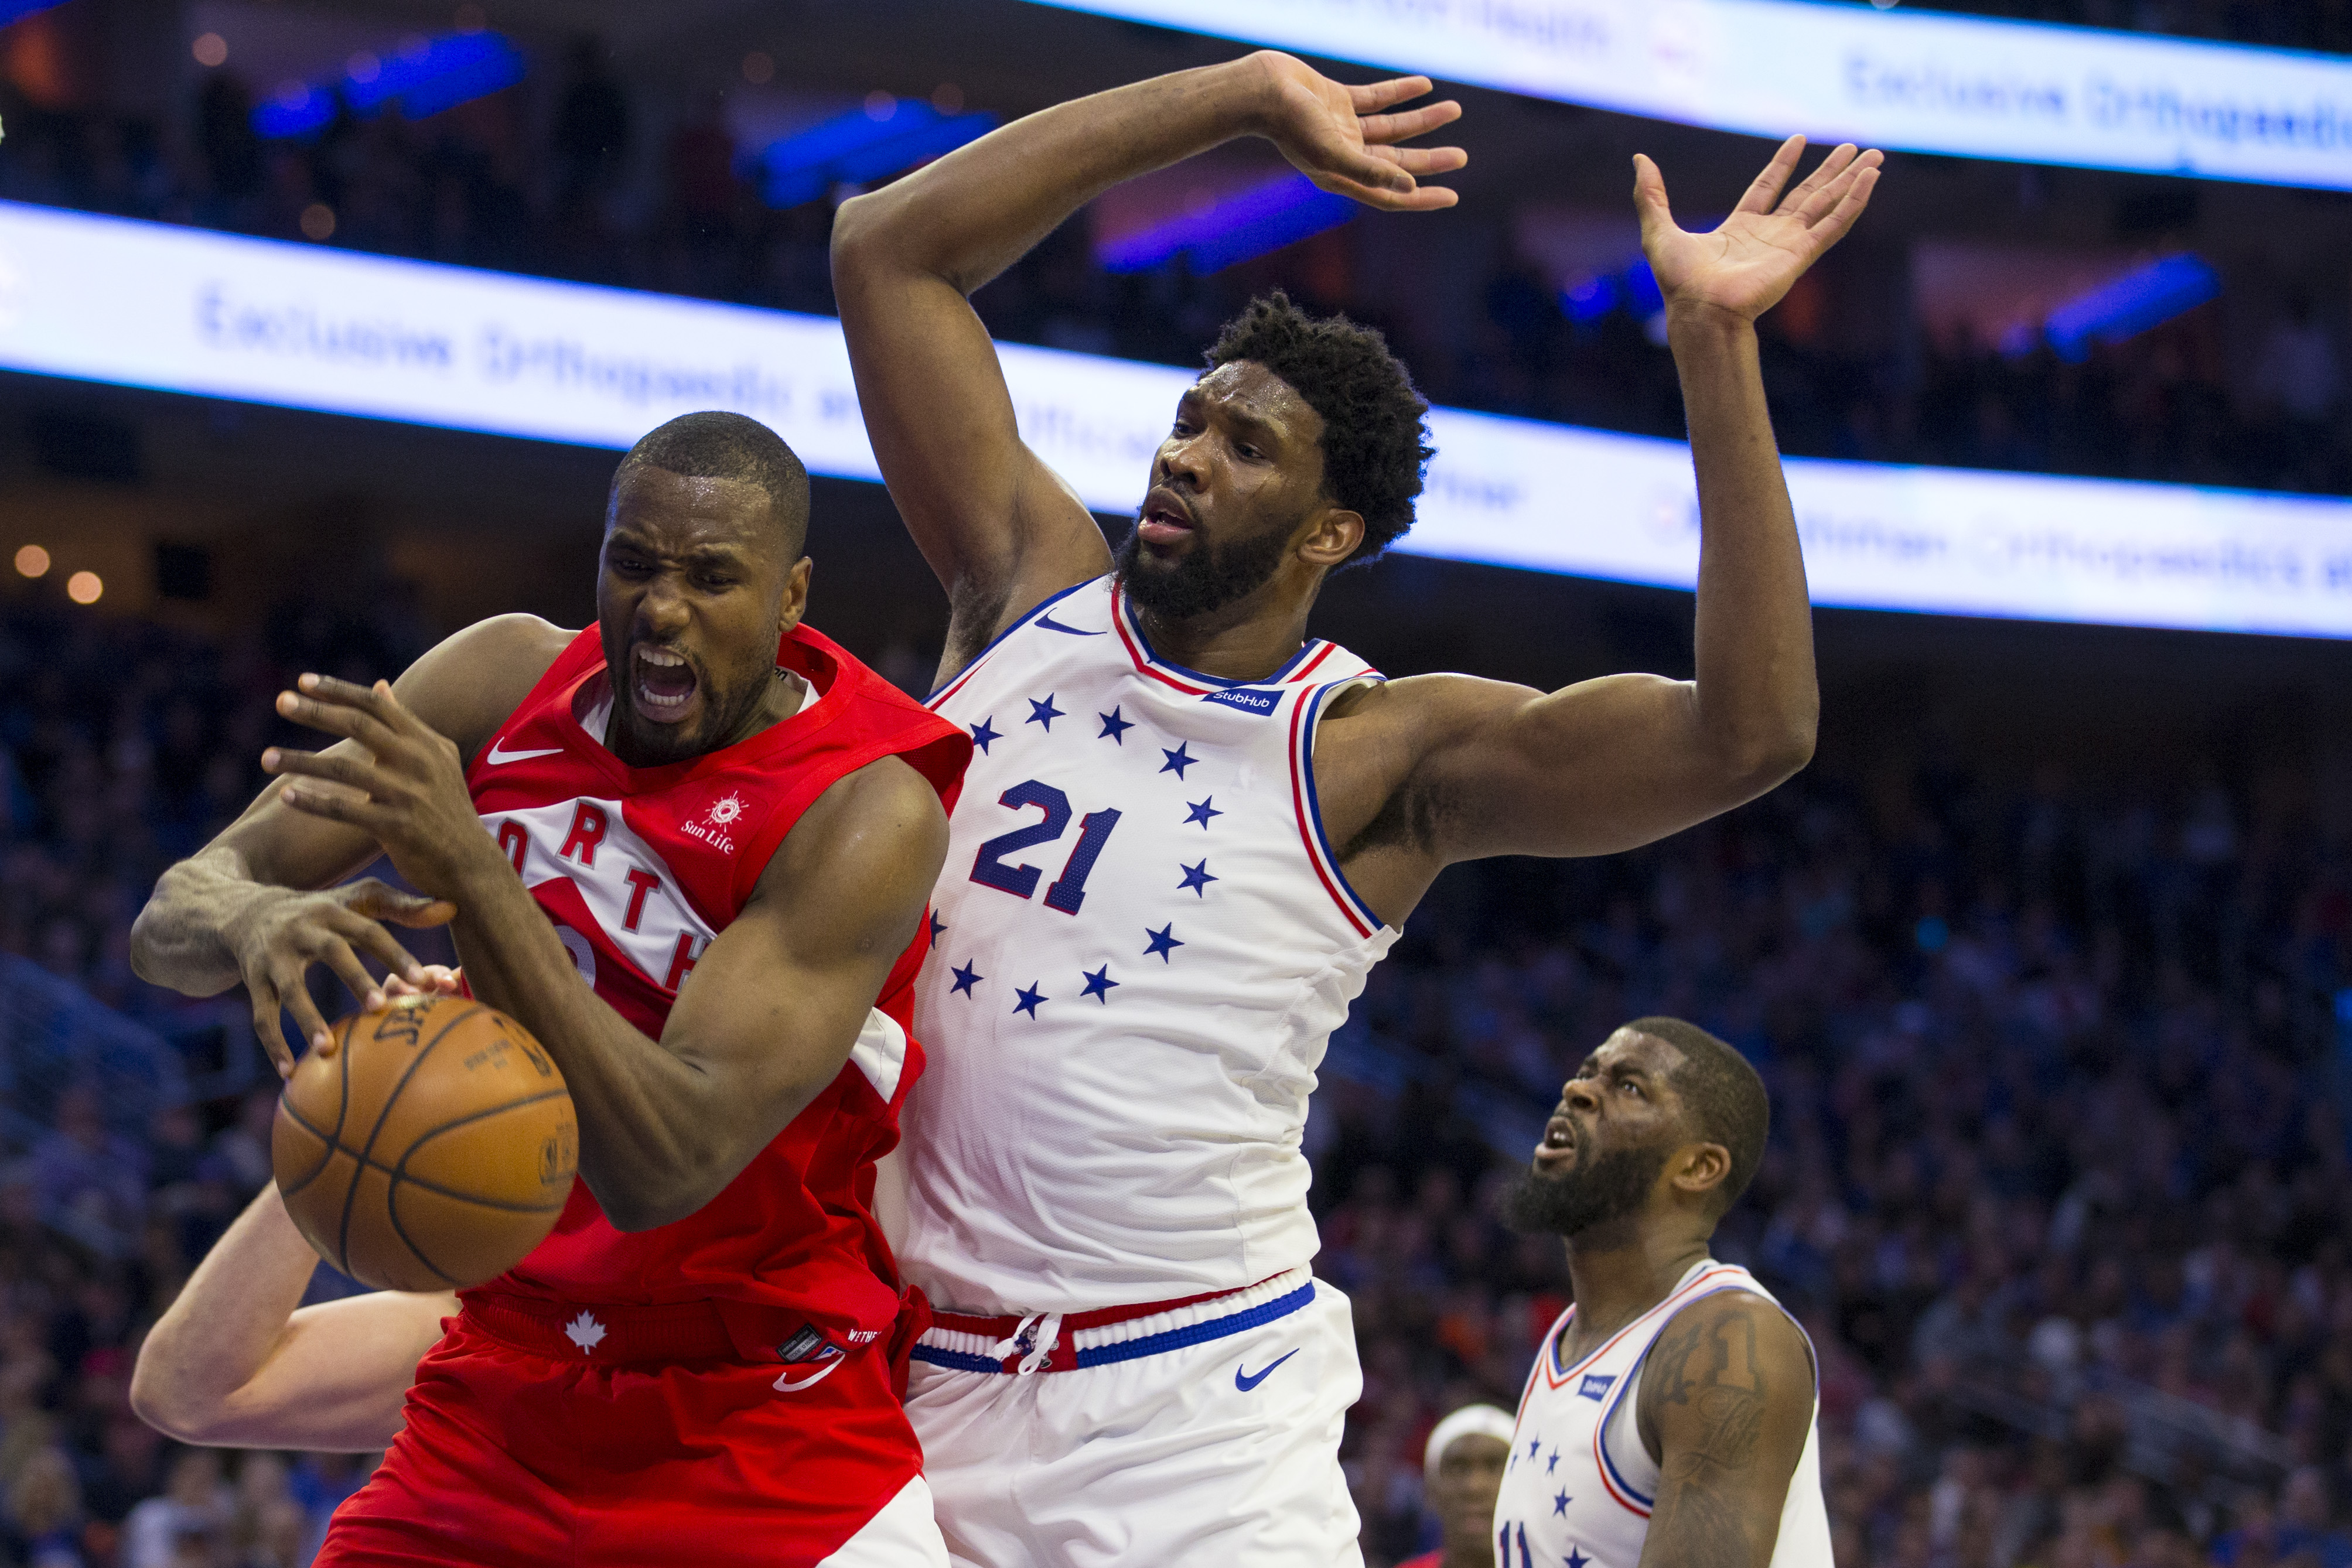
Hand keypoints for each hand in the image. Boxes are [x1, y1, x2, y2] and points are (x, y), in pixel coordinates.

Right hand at [223, 880, 452, 1076]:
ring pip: (289, 989)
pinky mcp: (253, 981)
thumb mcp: (358, 899)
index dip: (396, 954)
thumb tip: (452, 907)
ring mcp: (274, 957)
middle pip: (331, 952)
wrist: (247, 913)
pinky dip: (273, 1044)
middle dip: (355, 978)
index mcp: (333, 912)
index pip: (370, 931)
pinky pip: (261, 1015)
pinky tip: (289, 1072)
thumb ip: (403, 905)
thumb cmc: (320, 911)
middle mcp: (301, 931)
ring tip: (327, 1049)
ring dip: (306, 1018)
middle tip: (381, 1007)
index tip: (425, 980)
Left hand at [263, 674, 502, 908]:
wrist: (470, 864)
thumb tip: (379, 686)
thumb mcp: (435, 761)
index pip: (377, 706)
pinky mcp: (399, 827)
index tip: (304, 681)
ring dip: (301, 761)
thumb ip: (405, 725)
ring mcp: (410, 794)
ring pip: (345, 769)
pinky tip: (287, 795)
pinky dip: (314, 802)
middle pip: (360, 726)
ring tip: (265, 757)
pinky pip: (346, 810)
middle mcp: (420, 762)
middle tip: (281, 702)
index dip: (339, 691)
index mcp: (426, 743)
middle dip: (317, 712)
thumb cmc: (445, 810)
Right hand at [1247, 51, 1465, 211]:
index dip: (1422, 198)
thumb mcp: (1334, 153)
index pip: (1390, 194)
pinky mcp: (1340, 101)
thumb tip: (1410, 185)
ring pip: (1394, 127)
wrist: (1262, 91)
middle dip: (1431, 159)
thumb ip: (1372, 171)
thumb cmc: (1292, 126)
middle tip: (1461, 157)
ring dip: (1424, 120)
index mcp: (1343, 177)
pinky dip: (1401, 92)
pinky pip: (1378, 98)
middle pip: (1398, 161)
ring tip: (1454, 109)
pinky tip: (1425, 85)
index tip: (1452, 196)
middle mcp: (1347, 156)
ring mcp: (1344, 128)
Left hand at [1634, 135, 1881, 326]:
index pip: (1768, 188)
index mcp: (1741, 228)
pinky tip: (1871, 180)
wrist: (1700, 310)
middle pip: (1807, 193)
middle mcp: (1769, 235)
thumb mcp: (1659, 229)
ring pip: (1827, 204)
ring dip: (1852, 180)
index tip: (1800, 139)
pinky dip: (1854, 201)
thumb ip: (1651, 195)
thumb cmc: (1679, 281)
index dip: (1783, 163)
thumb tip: (1639, 160)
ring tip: (1875, 156)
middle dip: (1831, 170)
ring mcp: (1789, 244)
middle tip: (1854, 147)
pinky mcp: (1802, 254)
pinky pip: (1835, 223)